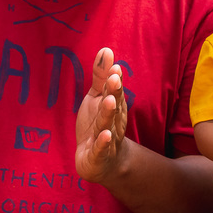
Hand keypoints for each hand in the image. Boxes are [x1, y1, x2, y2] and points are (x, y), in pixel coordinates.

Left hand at [76, 48, 128, 182]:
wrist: (102, 163)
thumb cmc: (99, 126)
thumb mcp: (97, 98)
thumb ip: (101, 76)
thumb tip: (106, 49)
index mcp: (113, 106)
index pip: (115, 91)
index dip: (114, 80)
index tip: (115, 67)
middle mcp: (113, 121)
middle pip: (115, 105)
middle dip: (115, 92)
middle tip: (114, 78)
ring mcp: (107, 139)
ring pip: (108, 125)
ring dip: (109, 113)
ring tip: (109, 101)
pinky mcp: (99, 155)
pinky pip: (101, 148)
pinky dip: (103, 142)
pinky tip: (105, 135)